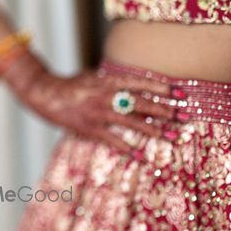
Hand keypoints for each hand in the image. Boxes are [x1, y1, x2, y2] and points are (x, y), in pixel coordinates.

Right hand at [0, 50, 180, 156]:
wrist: (45, 93)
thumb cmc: (72, 84)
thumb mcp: (95, 76)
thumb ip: (114, 82)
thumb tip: (136, 85)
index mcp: (109, 80)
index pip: (141, 82)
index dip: (162, 86)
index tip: (181, 90)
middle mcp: (106, 95)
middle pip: (142, 103)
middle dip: (165, 109)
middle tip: (185, 114)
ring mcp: (98, 113)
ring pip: (132, 122)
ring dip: (154, 129)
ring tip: (172, 135)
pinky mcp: (89, 128)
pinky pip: (112, 139)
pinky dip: (127, 147)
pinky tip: (141, 154)